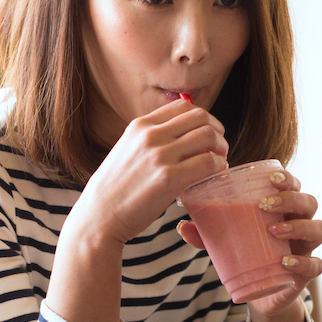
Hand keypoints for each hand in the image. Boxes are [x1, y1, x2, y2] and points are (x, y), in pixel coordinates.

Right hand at [84, 98, 228, 245]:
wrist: (100, 215)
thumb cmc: (117, 188)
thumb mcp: (128, 150)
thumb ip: (151, 139)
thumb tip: (179, 135)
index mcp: (140, 125)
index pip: (183, 106)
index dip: (203, 119)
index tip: (208, 133)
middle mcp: (151, 135)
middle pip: (200, 117)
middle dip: (217, 131)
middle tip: (220, 147)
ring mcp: (160, 155)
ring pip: (208, 136)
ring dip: (221, 147)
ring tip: (220, 161)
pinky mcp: (169, 178)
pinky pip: (208, 163)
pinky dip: (219, 166)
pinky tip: (216, 174)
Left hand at [179, 167, 321, 321]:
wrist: (261, 295)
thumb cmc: (248, 257)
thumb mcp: (225, 243)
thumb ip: (206, 234)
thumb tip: (181, 225)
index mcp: (284, 209)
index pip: (295, 185)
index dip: (288, 179)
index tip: (272, 178)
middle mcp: (301, 223)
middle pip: (309, 202)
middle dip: (290, 199)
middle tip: (265, 205)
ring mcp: (307, 248)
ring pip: (319, 229)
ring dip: (298, 226)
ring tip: (273, 230)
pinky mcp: (307, 273)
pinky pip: (316, 265)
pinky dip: (303, 262)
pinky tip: (285, 261)